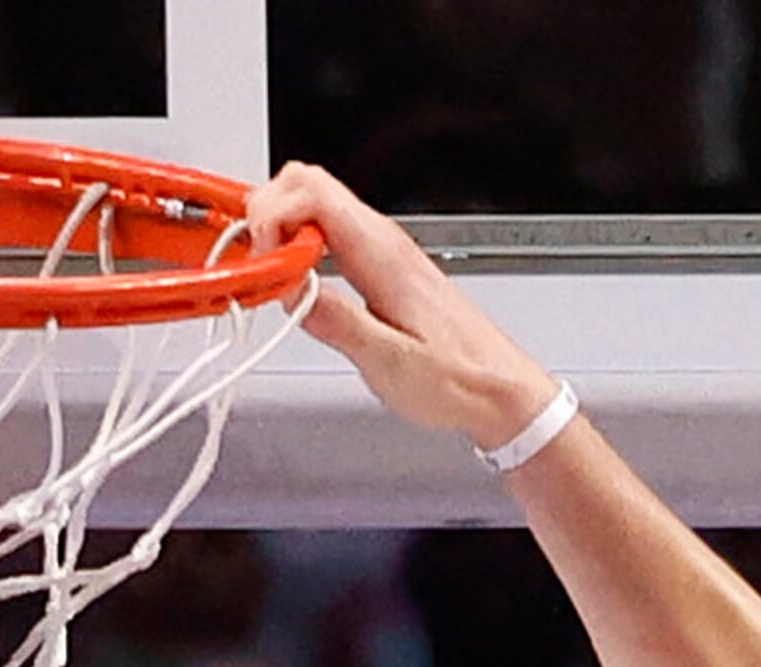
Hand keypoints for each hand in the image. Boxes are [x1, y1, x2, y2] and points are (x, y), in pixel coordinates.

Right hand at [246, 163, 560, 453]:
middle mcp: (382, 242)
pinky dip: (300, 247)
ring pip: (315, 204)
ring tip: (277, 282)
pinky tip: (299, 287)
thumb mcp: (390, 364)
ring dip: (282, 232)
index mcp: (382, 256)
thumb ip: (337, 323)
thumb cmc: (458, 378)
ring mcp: (381, 250)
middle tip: (262, 267)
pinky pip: (329, 233)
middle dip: (268, 214)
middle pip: (307, 183)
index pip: (311, 192)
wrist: (498, 389)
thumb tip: (293, 293)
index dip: (271, 216)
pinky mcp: (380, 267)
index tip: (263, 264)